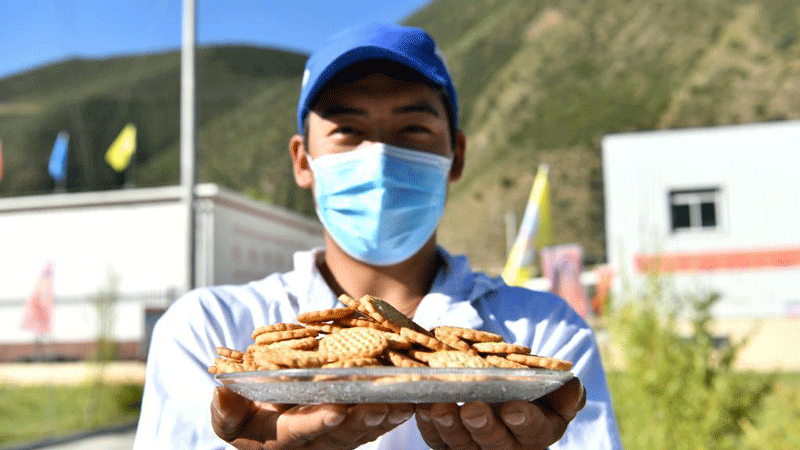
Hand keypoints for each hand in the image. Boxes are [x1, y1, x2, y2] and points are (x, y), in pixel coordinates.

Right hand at [211, 386, 414, 449]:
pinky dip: (396, 407)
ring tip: (403, 400)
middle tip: (379, 406)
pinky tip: (414, 396)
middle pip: (342, 434)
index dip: (317, 422)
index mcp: (282, 439)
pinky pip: (379, 418)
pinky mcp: (357, 423)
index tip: (334, 410)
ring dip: (385, 414)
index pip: (301, 432)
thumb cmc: (246, 409)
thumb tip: (220, 392)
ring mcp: (339, 434)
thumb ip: (226, 410)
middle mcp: (315, 440)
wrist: (268, 405)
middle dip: (362, 420)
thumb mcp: (230, 413)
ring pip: (366, 427)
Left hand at [414, 377, 585, 448]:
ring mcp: (473, 446)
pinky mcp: (446, 442)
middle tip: (473, 409)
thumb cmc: (531, 387)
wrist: (499, 385)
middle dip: (483, 426)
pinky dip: (427, 424)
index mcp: (536, 432)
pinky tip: (421, 405)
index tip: (514, 408)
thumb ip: (565, 390)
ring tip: (440, 407)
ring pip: (460, 443)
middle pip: (493, 441)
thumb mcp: (553, 387)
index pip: (533, 431)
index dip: (525, 421)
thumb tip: (573, 390)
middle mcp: (506, 446)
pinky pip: (435, 438)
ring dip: (449, 425)